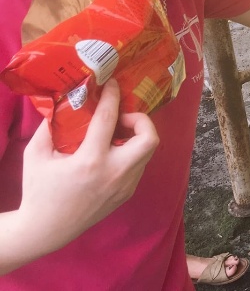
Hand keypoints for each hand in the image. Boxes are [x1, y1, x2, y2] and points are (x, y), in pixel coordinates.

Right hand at [17, 80, 158, 256]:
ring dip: (136, 136)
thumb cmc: (39, 190)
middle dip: (140, 120)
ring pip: (148, 151)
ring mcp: (125, 185)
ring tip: (115, 132)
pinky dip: (131, 152)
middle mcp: (114, 173)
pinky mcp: (127, 193)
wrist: (48, 229)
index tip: (112, 83)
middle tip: (121, 117)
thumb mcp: (36, 155)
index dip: (112, 96)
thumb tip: (62, 102)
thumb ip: (50, 126)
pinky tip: (112, 151)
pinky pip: (139, 165)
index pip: (109, 119)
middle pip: (149, 138)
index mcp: (90, 161)